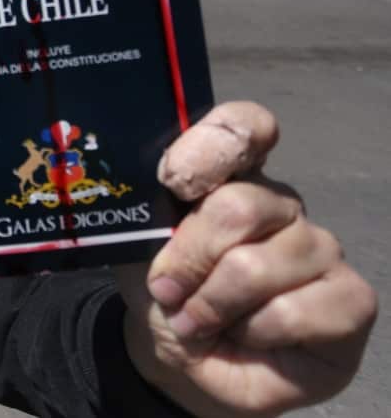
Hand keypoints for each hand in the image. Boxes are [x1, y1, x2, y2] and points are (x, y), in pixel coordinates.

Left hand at [114, 102, 376, 417]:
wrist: (187, 360)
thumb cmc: (167, 294)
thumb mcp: (137, 249)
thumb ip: (148, 209)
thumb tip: (166, 180)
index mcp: (229, 176)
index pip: (242, 126)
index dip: (211, 146)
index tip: (175, 180)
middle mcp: (279, 203)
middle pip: (237, 206)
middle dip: (188, 260)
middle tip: (167, 291)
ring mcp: (319, 247)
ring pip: (256, 266)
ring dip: (211, 306)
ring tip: (199, 321)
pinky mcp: (350, 298)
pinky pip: (293, 311)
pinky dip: (252, 333)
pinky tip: (248, 337)